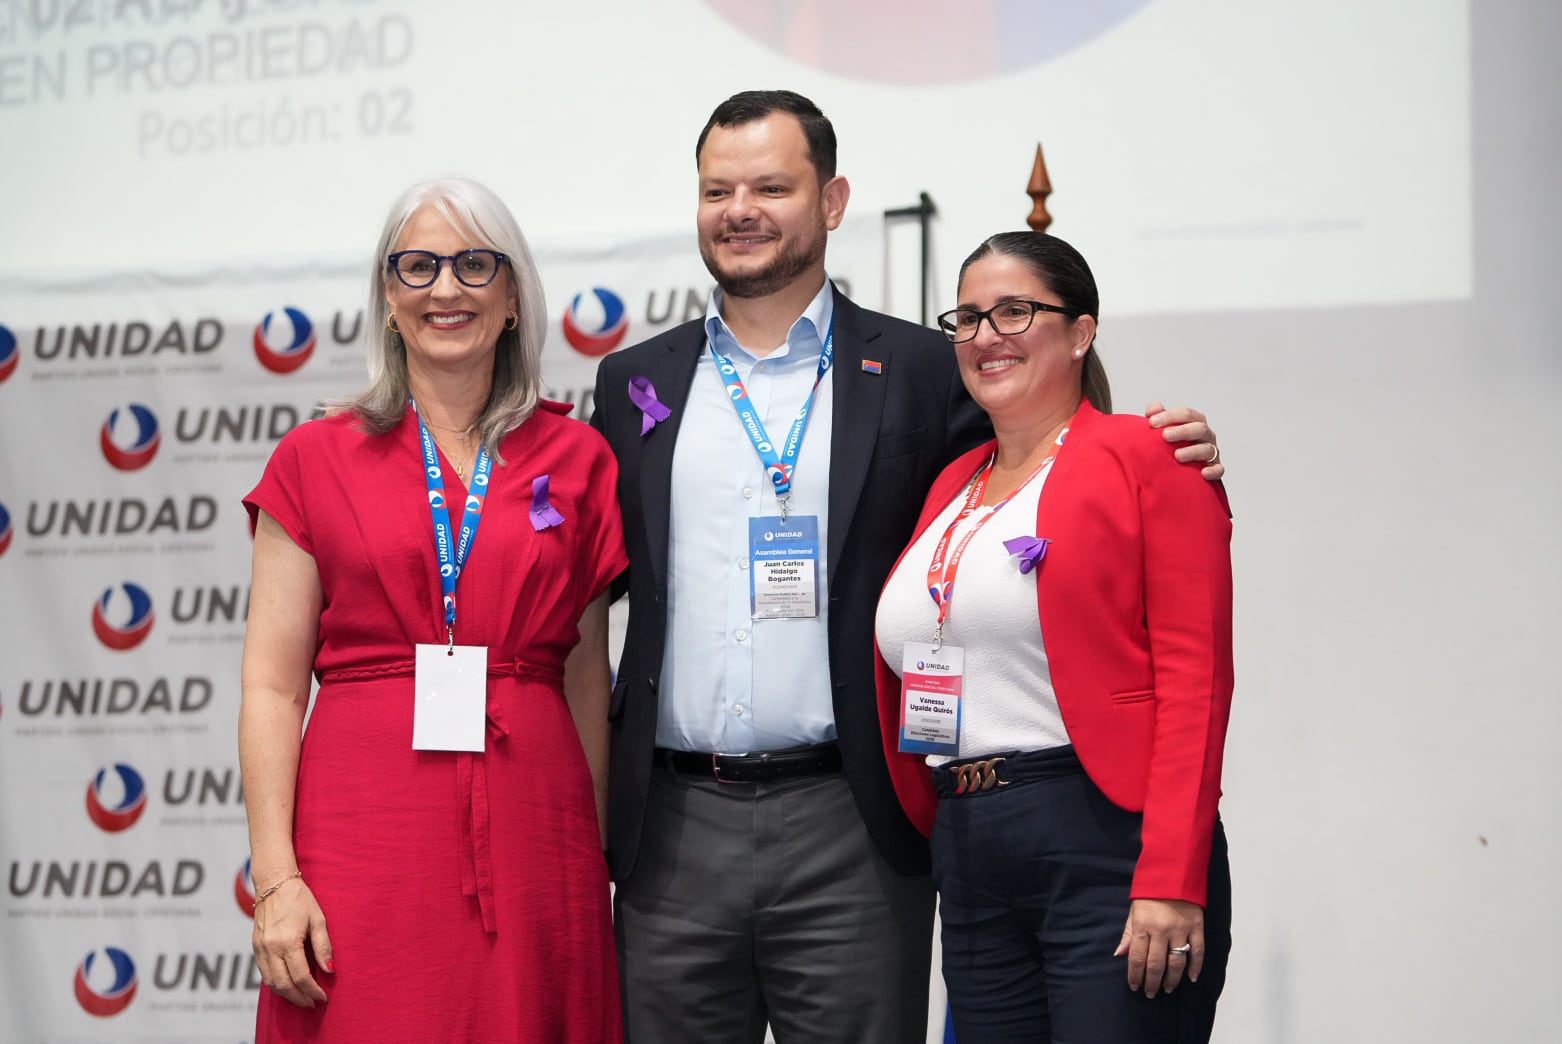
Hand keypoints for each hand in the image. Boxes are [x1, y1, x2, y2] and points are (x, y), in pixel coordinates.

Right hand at [252, 875, 332, 1007]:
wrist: (274, 883)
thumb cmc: (299, 898)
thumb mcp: (318, 919)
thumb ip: (323, 946)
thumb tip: (329, 970)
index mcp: (287, 941)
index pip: (300, 976)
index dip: (312, 990)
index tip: (322, 997)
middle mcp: (270, 948)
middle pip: (283, 984)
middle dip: (299, 998)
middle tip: (312, 1004)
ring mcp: (260, 948)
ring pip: (271, 982)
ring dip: (286, 994)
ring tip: (301, 998)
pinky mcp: (255, 947)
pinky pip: (263, 973)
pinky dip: (275, 984)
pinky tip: (287, 985)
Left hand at [1113, 897, 1204, 997]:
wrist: (1173, 871)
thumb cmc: (1151, 891)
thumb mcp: (1134, 909)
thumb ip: (1128, 933)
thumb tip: (1119, 954)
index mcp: (1143, 925)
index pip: (1137, 957)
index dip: (1135, 975)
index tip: (1134, 986)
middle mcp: (1161, 929)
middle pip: (1156, 964)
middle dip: (1152, 982)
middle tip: (1150, 993)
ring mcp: (1181, 929)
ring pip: (1177, 962)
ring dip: (1172, 979)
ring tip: (1168, 989)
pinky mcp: (1197, 926)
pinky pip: (1198, 951)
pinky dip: (1196, 966)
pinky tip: (1191, 978)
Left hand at [1145, 402, 1223, 480]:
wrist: (1180, 469)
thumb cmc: (1171, 443)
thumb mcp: (1162, 428)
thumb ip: (1156, 417)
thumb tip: (1152, 411)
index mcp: (1194, 422)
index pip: (1186, 414)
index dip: (1170, 416)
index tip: (1152, 422)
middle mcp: (1205, 435)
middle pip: (1199, 428)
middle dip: (1183, 431)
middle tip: (1165, 435)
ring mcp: (1211, 452)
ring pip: (1207, 449)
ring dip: (1193, 451)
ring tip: (1177, 455)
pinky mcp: (1215, 468)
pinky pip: (1218, 469)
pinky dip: (1213, 471)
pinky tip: (1203, 473)